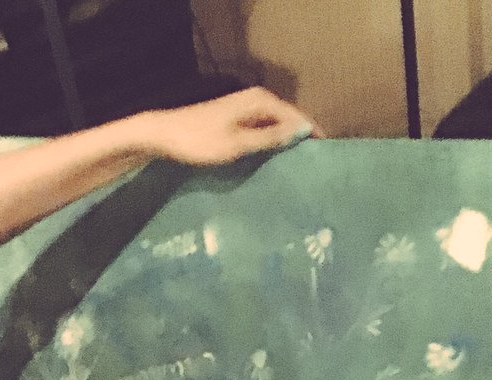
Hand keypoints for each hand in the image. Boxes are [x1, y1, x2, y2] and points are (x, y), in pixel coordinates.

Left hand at [136, 87, 315, 166]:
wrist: (164, 135)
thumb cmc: (199, 141)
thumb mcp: (236, 144)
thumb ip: (268, 139)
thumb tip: (300, 133)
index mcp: (260, 101)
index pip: (296, 116)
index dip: (312, 134)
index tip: (327, 153)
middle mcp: (256, 100)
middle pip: (286, 120)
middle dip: (299, 139)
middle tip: (314, 165)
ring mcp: (244, 110)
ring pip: (273, 127)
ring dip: (284, 144)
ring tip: (297, 167)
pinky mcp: (234, 122)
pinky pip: (260, 132)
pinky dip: (268, 145)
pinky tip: (272, 162)